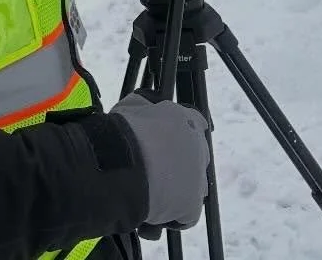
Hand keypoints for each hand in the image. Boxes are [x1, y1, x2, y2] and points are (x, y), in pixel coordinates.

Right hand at [107, 91, 211, 230]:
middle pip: (195, 159)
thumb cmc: (123, 133)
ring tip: (148, 196)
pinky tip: (150, 214)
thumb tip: (145, 103)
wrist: (123, 164)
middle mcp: (198, 147)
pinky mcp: (192, 205)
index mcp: (186, 120)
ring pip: (190, 189)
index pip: (196, 123)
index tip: (169, 141)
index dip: (181, 134)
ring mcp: (198, 177)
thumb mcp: (132, 106)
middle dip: (177, 166)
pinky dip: (170, 217)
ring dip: (174, 193)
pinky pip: (184, 216)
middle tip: (153, 172)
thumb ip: (145, 104)